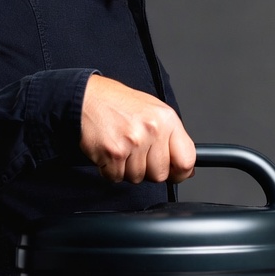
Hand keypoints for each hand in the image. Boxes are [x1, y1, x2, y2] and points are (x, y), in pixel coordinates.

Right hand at [79, 75, 195, 183]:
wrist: (87, 97)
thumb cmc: (119, 104)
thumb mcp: (154, 112)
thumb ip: (171, 138)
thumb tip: (186, 168)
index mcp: (167, 120)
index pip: (187, 160)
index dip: (180, 173)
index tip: (174, 174)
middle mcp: (153, 130)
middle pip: (160, 174)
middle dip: (147, 170)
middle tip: (136, 153)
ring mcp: (134, 141)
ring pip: (137, 177)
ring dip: (126, 169)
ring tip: (121, 147)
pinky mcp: (113, 152)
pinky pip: (116, 177)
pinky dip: (110, 169)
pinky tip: (108, 151)